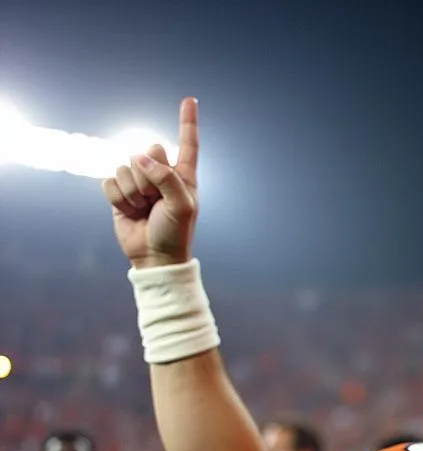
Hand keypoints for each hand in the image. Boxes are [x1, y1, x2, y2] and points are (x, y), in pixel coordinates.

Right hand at [101, 97, 199, 268]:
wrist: (155, 257)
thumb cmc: (175, 233)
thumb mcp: (182, 205)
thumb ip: (166, 177)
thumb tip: (139, 158)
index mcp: (183, 176)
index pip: (187, 144)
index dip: (187, 122)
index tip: (189, 100)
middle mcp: (160, 175)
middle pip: (148, 150)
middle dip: (148, 176)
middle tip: (155, 200)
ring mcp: (139, 183)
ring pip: (125, 167)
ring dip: (133, 191)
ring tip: (143, 209)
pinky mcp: (120, 193)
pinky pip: (110, 181)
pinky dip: (118, 198)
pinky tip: (129, 212)